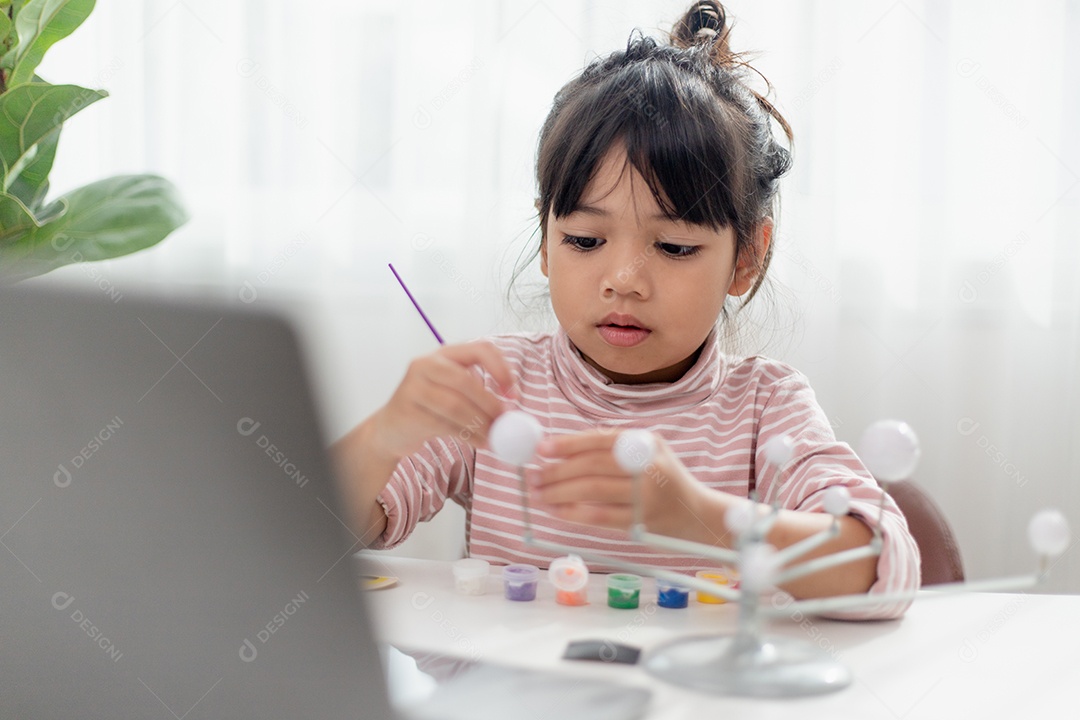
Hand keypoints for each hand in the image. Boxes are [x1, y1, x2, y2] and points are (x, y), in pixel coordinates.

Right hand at [369, 341, 515, 460]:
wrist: (391, 428)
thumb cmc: (430, 408)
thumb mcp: (452, 390)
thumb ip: (479, 391)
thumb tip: (511, 409)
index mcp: (444, 353)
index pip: (480, 349)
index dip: (501, 369)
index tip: (512, 393)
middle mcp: (426, 364)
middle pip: (466, 381)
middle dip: (490, 403)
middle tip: (503, 420)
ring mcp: (413, 386)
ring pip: (455, 405)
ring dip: (479, 423)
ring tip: (491, 436)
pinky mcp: (407, 410)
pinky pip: (443, 424)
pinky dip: (466, 435)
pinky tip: (478, 442)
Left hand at [532, 429, 711, 538]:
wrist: (699, 515)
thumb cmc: (664, 481)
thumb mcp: (647, 453)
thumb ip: (612, 448)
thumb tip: (561, 449)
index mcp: (646, 443)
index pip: (600, 440)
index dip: (568, 443)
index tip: (541, 448)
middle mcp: (649, 466)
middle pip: (592, 466)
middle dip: (557, 471)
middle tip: (533, 476)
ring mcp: (646, 496)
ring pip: (592, 492)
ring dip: (559, 493)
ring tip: (538, 494)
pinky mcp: (641, 523)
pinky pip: (599, 517)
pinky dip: (573, 514)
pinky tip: (556, 511)